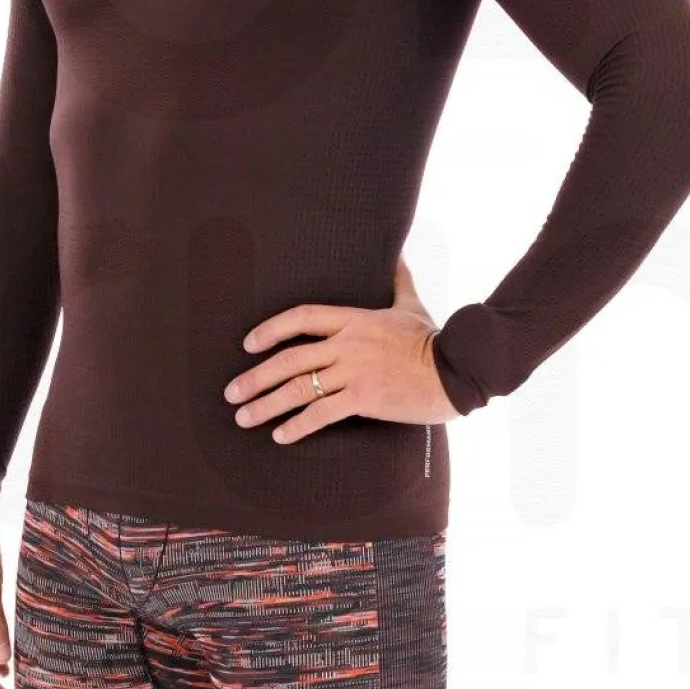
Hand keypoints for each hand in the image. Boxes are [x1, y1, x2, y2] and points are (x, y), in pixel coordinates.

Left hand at [223, 256, 461, 442]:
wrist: (457, 371)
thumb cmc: (434, 340)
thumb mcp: (411, 305)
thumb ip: (398, 280)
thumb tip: (395, 252)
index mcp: (354, 319)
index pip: (301, 317)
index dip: (270, 330)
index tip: (248, 345)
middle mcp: (347, 345)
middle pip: (289, 359)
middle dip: (254, 377)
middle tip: (231, 393)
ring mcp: (354, 372)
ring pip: (299, 389)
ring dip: (266, 405)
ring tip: (244, 418)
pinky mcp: (364, 399)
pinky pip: (321, 414)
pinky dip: (297, 426)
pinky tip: (280, 436)